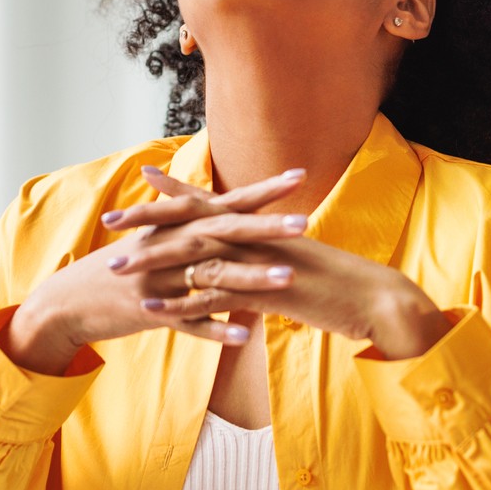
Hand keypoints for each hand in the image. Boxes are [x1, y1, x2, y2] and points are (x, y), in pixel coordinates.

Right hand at [0, 166, 310, 374]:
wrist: (68, 301)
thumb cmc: (116, 269)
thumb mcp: (148, 241)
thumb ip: (183, 221)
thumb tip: (216, 204)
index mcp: (173, 226)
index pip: (225, 202)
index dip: (261, 191)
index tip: (299, 176)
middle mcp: (168, 247)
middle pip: (222, 232)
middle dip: (264, 227)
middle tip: (305, 223)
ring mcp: (159, 280)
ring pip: (211, 275)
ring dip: (250, 277)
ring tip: (288, 278)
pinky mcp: (151, 313)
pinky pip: (188, 322)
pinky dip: (216, 329)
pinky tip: (245, 335)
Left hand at [108, 168, 453, 360]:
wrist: (380, 302)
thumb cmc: (341, 290)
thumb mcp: (296, 272)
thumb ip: (267, 266)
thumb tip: (247, 270)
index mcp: (264, 229)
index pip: (213, 203)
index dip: (177, 191)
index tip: (145, 177)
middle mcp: (258, 238)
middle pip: (193, 222)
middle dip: (149, 220)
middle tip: (110, 220)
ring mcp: (262, 263)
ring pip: (197, 257)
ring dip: (155, 263)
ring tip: (117, 268)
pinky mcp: (268, 294)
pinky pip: (220, 298)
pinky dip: (185, 306)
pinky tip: (156, 313)